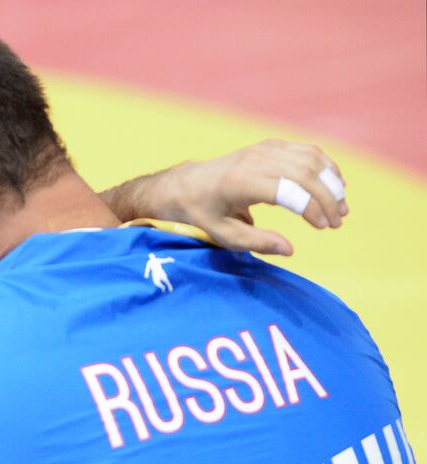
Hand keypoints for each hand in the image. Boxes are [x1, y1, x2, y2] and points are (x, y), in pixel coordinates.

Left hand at [107, 140, 347, 255]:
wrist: (188, 184)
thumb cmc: (204, 214)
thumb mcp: (224, 235)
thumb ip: (256, 242)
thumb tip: (290, 250)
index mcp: (241, 182)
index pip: (288, 190)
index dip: (311, 208)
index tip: (324, 227)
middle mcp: (255, 160)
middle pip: (305, 174)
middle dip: (328, 198)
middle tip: (338, 222)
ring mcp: (265, 149)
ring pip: (311, 160)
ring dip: (332, 183)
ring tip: (341, 209)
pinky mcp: (272, 145)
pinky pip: (307, 152)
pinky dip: (325, 168)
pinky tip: (335, 187)